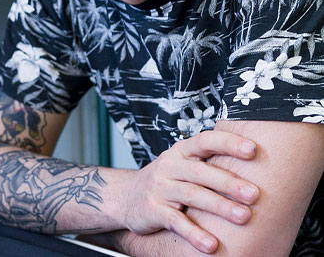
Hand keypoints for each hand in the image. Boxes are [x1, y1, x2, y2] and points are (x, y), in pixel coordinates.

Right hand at [121, 130, 258, 253]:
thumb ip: (209, 163)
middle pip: (201, 172)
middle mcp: (169, 166)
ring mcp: (160, 188)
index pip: (204, 140)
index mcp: (181, 152)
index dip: (228, 143)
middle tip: (255, 194)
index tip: (253, 149)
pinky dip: (194, 234)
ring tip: (244, 217)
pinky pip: (176, 222)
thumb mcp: (182, 165)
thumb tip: (259, 164)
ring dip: (219, 206)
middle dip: (229, 182)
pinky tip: (212, 244)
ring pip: (192, 195)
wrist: (124, 197)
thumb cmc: (166, 181)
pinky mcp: (153, 210)